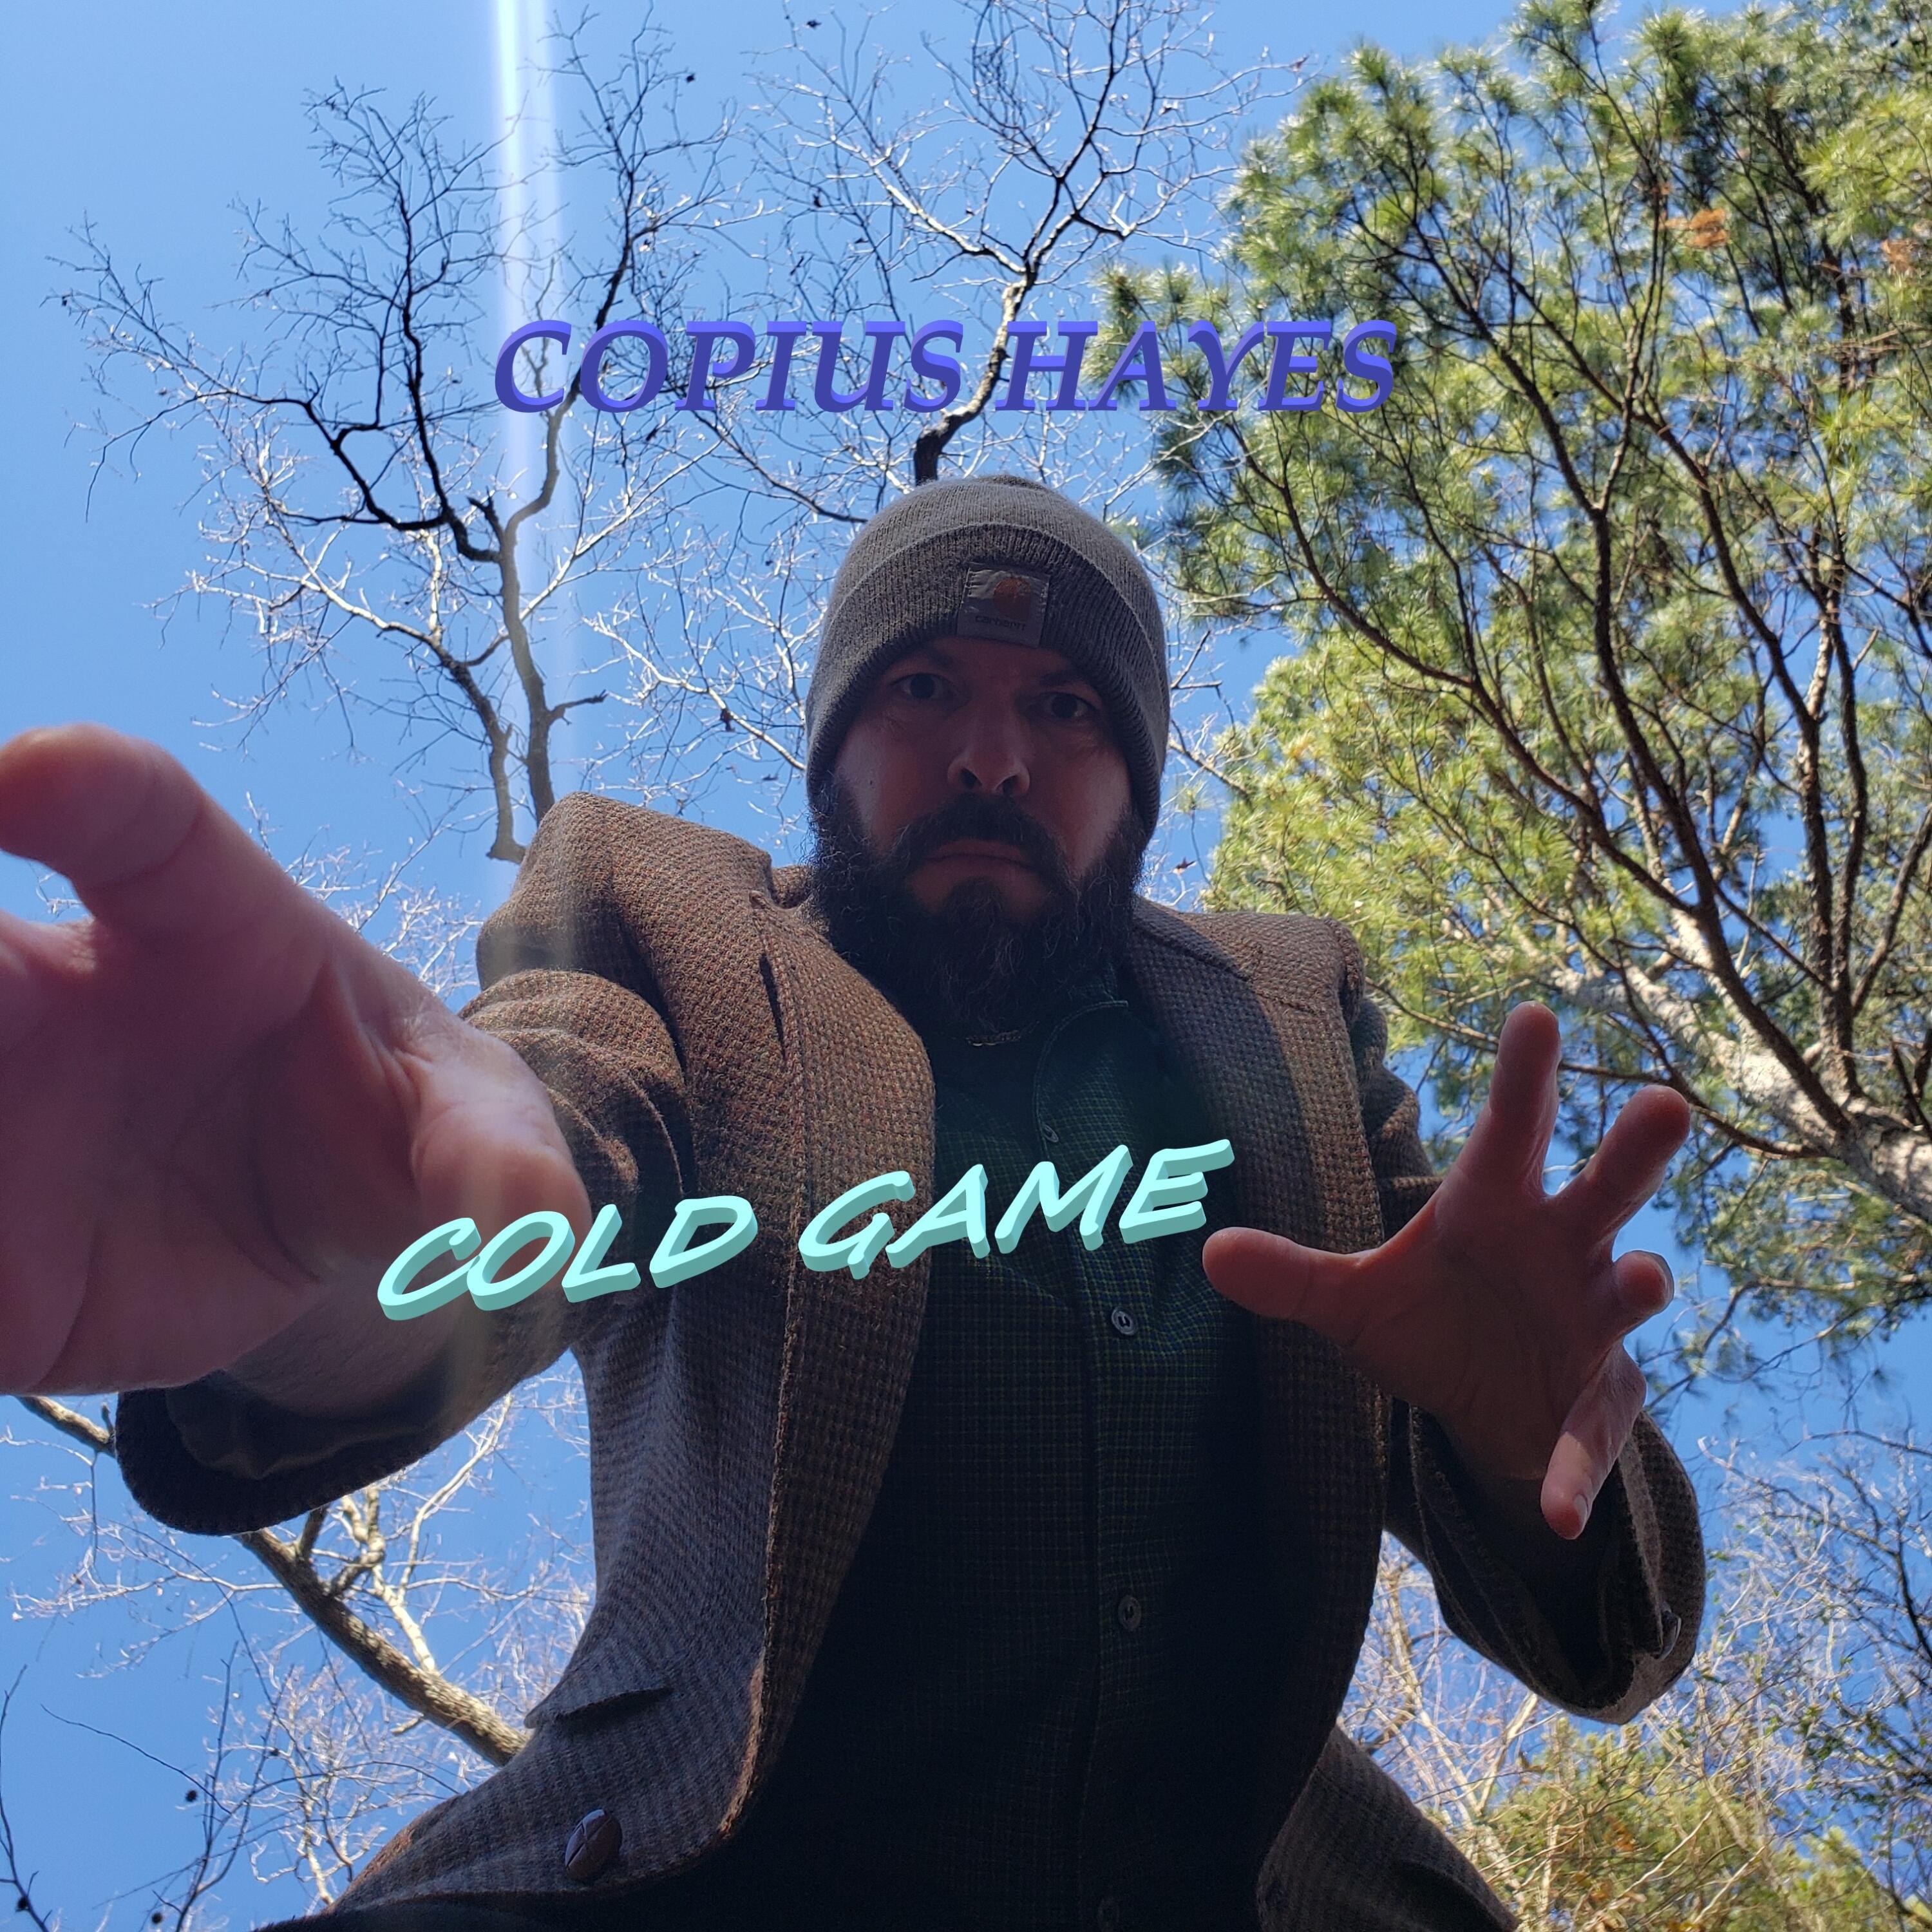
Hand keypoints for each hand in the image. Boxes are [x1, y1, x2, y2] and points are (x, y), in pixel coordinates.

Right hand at [0, 724, 588, 1396]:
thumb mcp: (469, 1135)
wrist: (320, 1240)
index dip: (80, 789)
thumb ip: (497, 1162)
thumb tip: (539, 1224)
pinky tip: (0, 1301)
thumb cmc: (394, 1125)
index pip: (142, 821)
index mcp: (209, 921)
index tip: (30, 772)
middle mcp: (65, 990)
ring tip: (3, 1154)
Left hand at [1202, 1002, 1689, 1539]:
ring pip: (1628, 1291)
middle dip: (1631, 1151)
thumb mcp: (1352, 1302)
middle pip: (1602, 1190)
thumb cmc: (1428, 1321)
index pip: (1509, 1134)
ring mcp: (1590, 1324)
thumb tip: (1208, 1253)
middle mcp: (1558, 1250)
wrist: (1480, 1410)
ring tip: (1644, 1277)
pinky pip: (1591, 1433)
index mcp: (1493, 1208)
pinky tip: (1557, 1507)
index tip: (1536, 1015)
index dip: (1523, 1078)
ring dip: (1637, 1284)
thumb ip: (1292, 1275)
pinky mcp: (1596, 1404)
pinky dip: (1573, 1467)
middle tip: (1664, 1102)